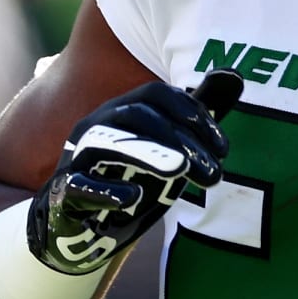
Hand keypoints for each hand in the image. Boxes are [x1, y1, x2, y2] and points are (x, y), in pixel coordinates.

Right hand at [28, 72, 242, 274]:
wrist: (81, 223)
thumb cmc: (129, 177)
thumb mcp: (167, 147)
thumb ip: (196, 115)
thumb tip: (233, 75)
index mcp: (122, 109)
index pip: (157, 95)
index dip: (193, 113)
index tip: (223, 148)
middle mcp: (97, 124)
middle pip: (138, 115)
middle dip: (181, 140)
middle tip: (214, 173)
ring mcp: (77, 156)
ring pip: (106, 142)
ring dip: (147, 154)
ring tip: (180, 171)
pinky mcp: (64, 191)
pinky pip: (78, 185)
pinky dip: (105, 190)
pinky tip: (133, 198)